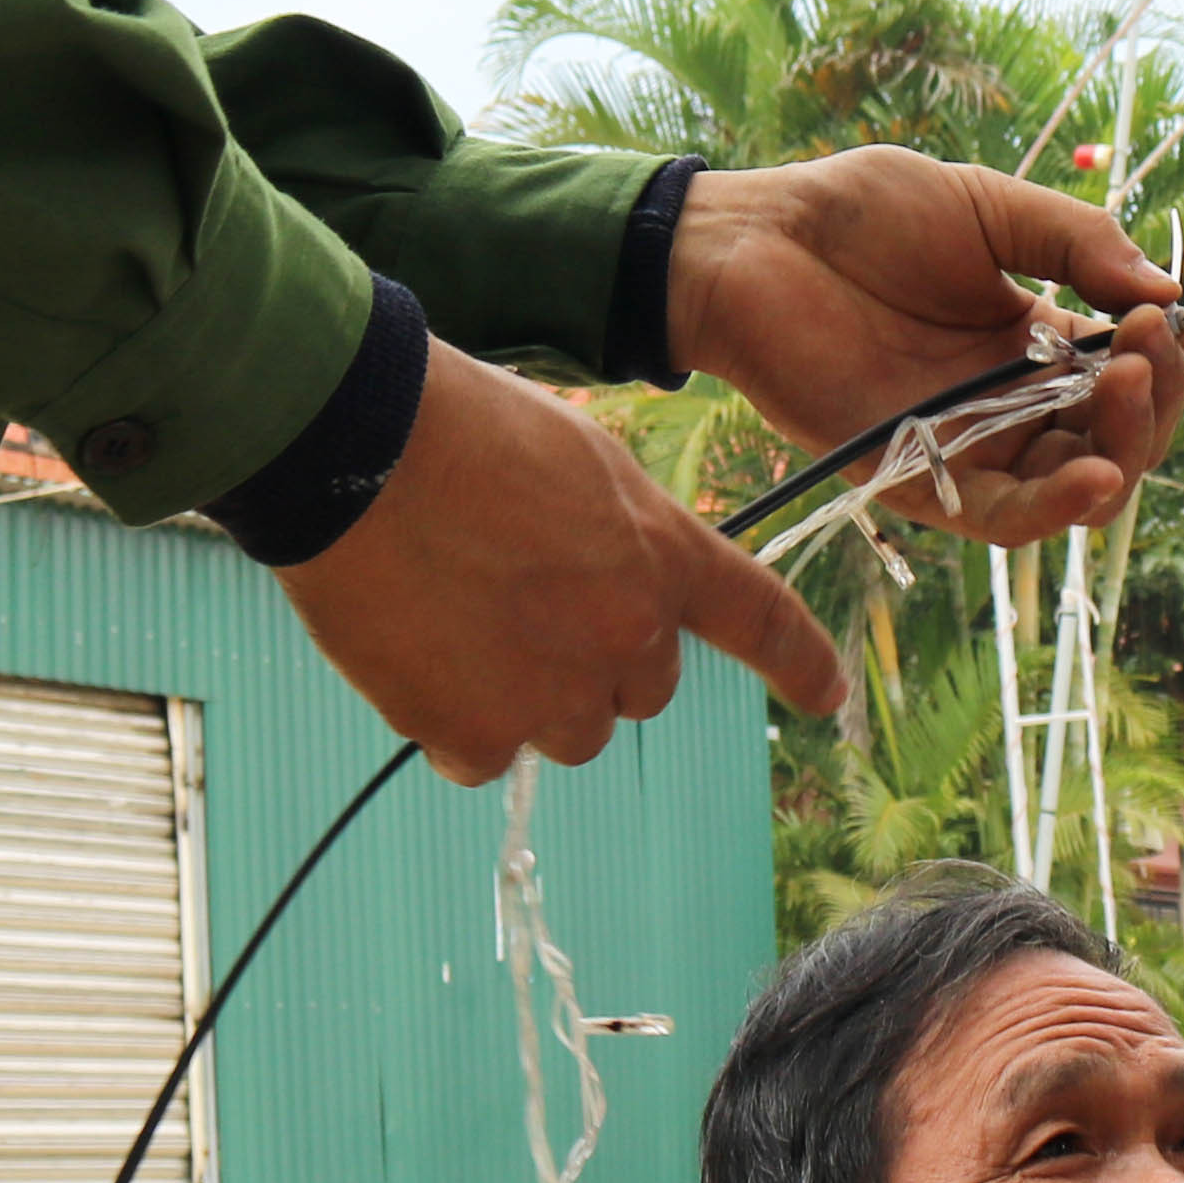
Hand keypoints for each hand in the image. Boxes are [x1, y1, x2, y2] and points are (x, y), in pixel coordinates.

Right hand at [277, 344, 844, 781]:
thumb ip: (618, 537)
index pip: (759, 618)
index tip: (828, 696)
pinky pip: (482, 754)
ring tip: (459, 620)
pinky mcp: (476, 734)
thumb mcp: (580, 459)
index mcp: (663, 555)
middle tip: (516, 599)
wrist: (356, 448)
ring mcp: (554, 694)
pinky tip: (418, 651)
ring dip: (526, 695)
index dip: (799, 662)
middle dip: (593, 659)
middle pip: (639, 688)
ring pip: (564, 729)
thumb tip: (602, 583)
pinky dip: (454, 720)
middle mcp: (628, 636)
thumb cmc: (459, 427)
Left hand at [670, 151, 1183, 546]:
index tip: (1157, 314)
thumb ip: (1076, 243)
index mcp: (1032, 344)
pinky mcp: (920, 478)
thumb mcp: (989, 207)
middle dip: (1154, 403)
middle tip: (1146, 349)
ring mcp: (967, 446)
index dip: (1159, 358)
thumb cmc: (858, 216)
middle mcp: (1009, 405)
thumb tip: (1169, 294)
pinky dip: (1057, 508)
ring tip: (1131, 386)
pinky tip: (1094, 475)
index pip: (1125, 380)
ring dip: (1123, 450)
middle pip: (1115, 441)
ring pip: (1075, 487)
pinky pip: (1003, 519)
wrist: (755, 239)